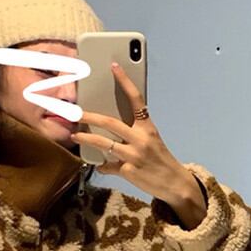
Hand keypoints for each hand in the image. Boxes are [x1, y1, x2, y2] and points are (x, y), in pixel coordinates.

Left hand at [70, 63, 197, 205]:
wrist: (175, 183)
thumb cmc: (161, 160)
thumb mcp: (152, 141)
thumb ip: (135, 133)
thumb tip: (111, 131)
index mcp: (148, 127)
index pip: (136, 99)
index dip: (125, 81)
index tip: (114, 66)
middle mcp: (141, 139)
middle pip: (110, 122)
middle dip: (89, 116)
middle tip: (76, 113)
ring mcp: (133, 155)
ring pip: (103, 144)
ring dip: (86, 139)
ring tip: (75, 136)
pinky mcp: (128, 171)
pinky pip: (108, 166)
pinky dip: (103, 166)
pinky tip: (100, 166)